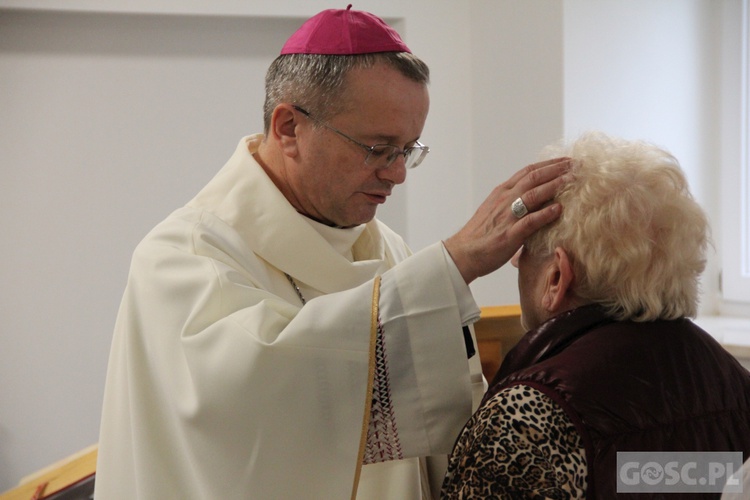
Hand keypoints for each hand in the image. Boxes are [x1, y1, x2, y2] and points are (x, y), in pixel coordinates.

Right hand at [444, 158, 570, 283]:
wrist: (462, 253)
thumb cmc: (479, 234)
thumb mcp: (495, 210)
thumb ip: (512, 201)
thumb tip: (534, 197)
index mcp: (502, 193)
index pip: (528, 172)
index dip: (549, 164)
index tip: (566, 161)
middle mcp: (505, 200)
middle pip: (533, 178)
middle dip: (556, 169)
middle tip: (575, 165)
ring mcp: (507, 216)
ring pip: (533, 195)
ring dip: (554, 186)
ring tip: (571, 181)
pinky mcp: (509, 235)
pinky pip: (530, 221)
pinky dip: (545, 214)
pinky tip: (558, 209)